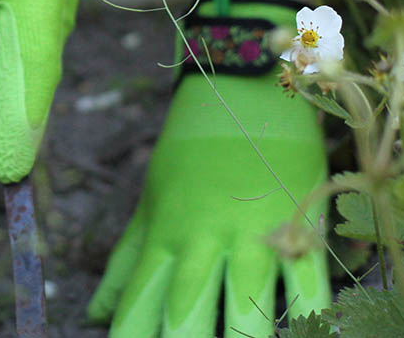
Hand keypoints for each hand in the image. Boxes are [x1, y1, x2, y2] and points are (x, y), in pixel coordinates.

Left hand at [88, 0, 330, 336]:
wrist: (243, 90)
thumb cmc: (191, 149)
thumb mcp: (152, 199)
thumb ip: (126, 259)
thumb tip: (95, 315)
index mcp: (165, 234)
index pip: (137, 306)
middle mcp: (204, 239)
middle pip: (186, 318)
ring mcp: (254, 232)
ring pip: (247, 309)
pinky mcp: (300, 224)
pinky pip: (308, 284)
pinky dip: (308, 318)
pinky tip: (305, 334)